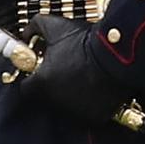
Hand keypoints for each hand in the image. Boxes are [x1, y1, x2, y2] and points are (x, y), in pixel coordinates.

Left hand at [10, 15, 133, 126]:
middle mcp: (56, 102)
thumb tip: (27, 32)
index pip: (26, 88)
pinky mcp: (94, 118)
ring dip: (69, 95)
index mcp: (42, 83)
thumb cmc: (85, 42)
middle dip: (51, 87)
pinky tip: (93, 87)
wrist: (118, 54)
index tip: (38, 71)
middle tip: (62, 72)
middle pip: (46, 98)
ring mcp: (76, 112)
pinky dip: (88, 103)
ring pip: (66, 107)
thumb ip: (34, 27)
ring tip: (80, 77)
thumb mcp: (54, 25)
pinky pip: (86, 113)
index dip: (31, 78)